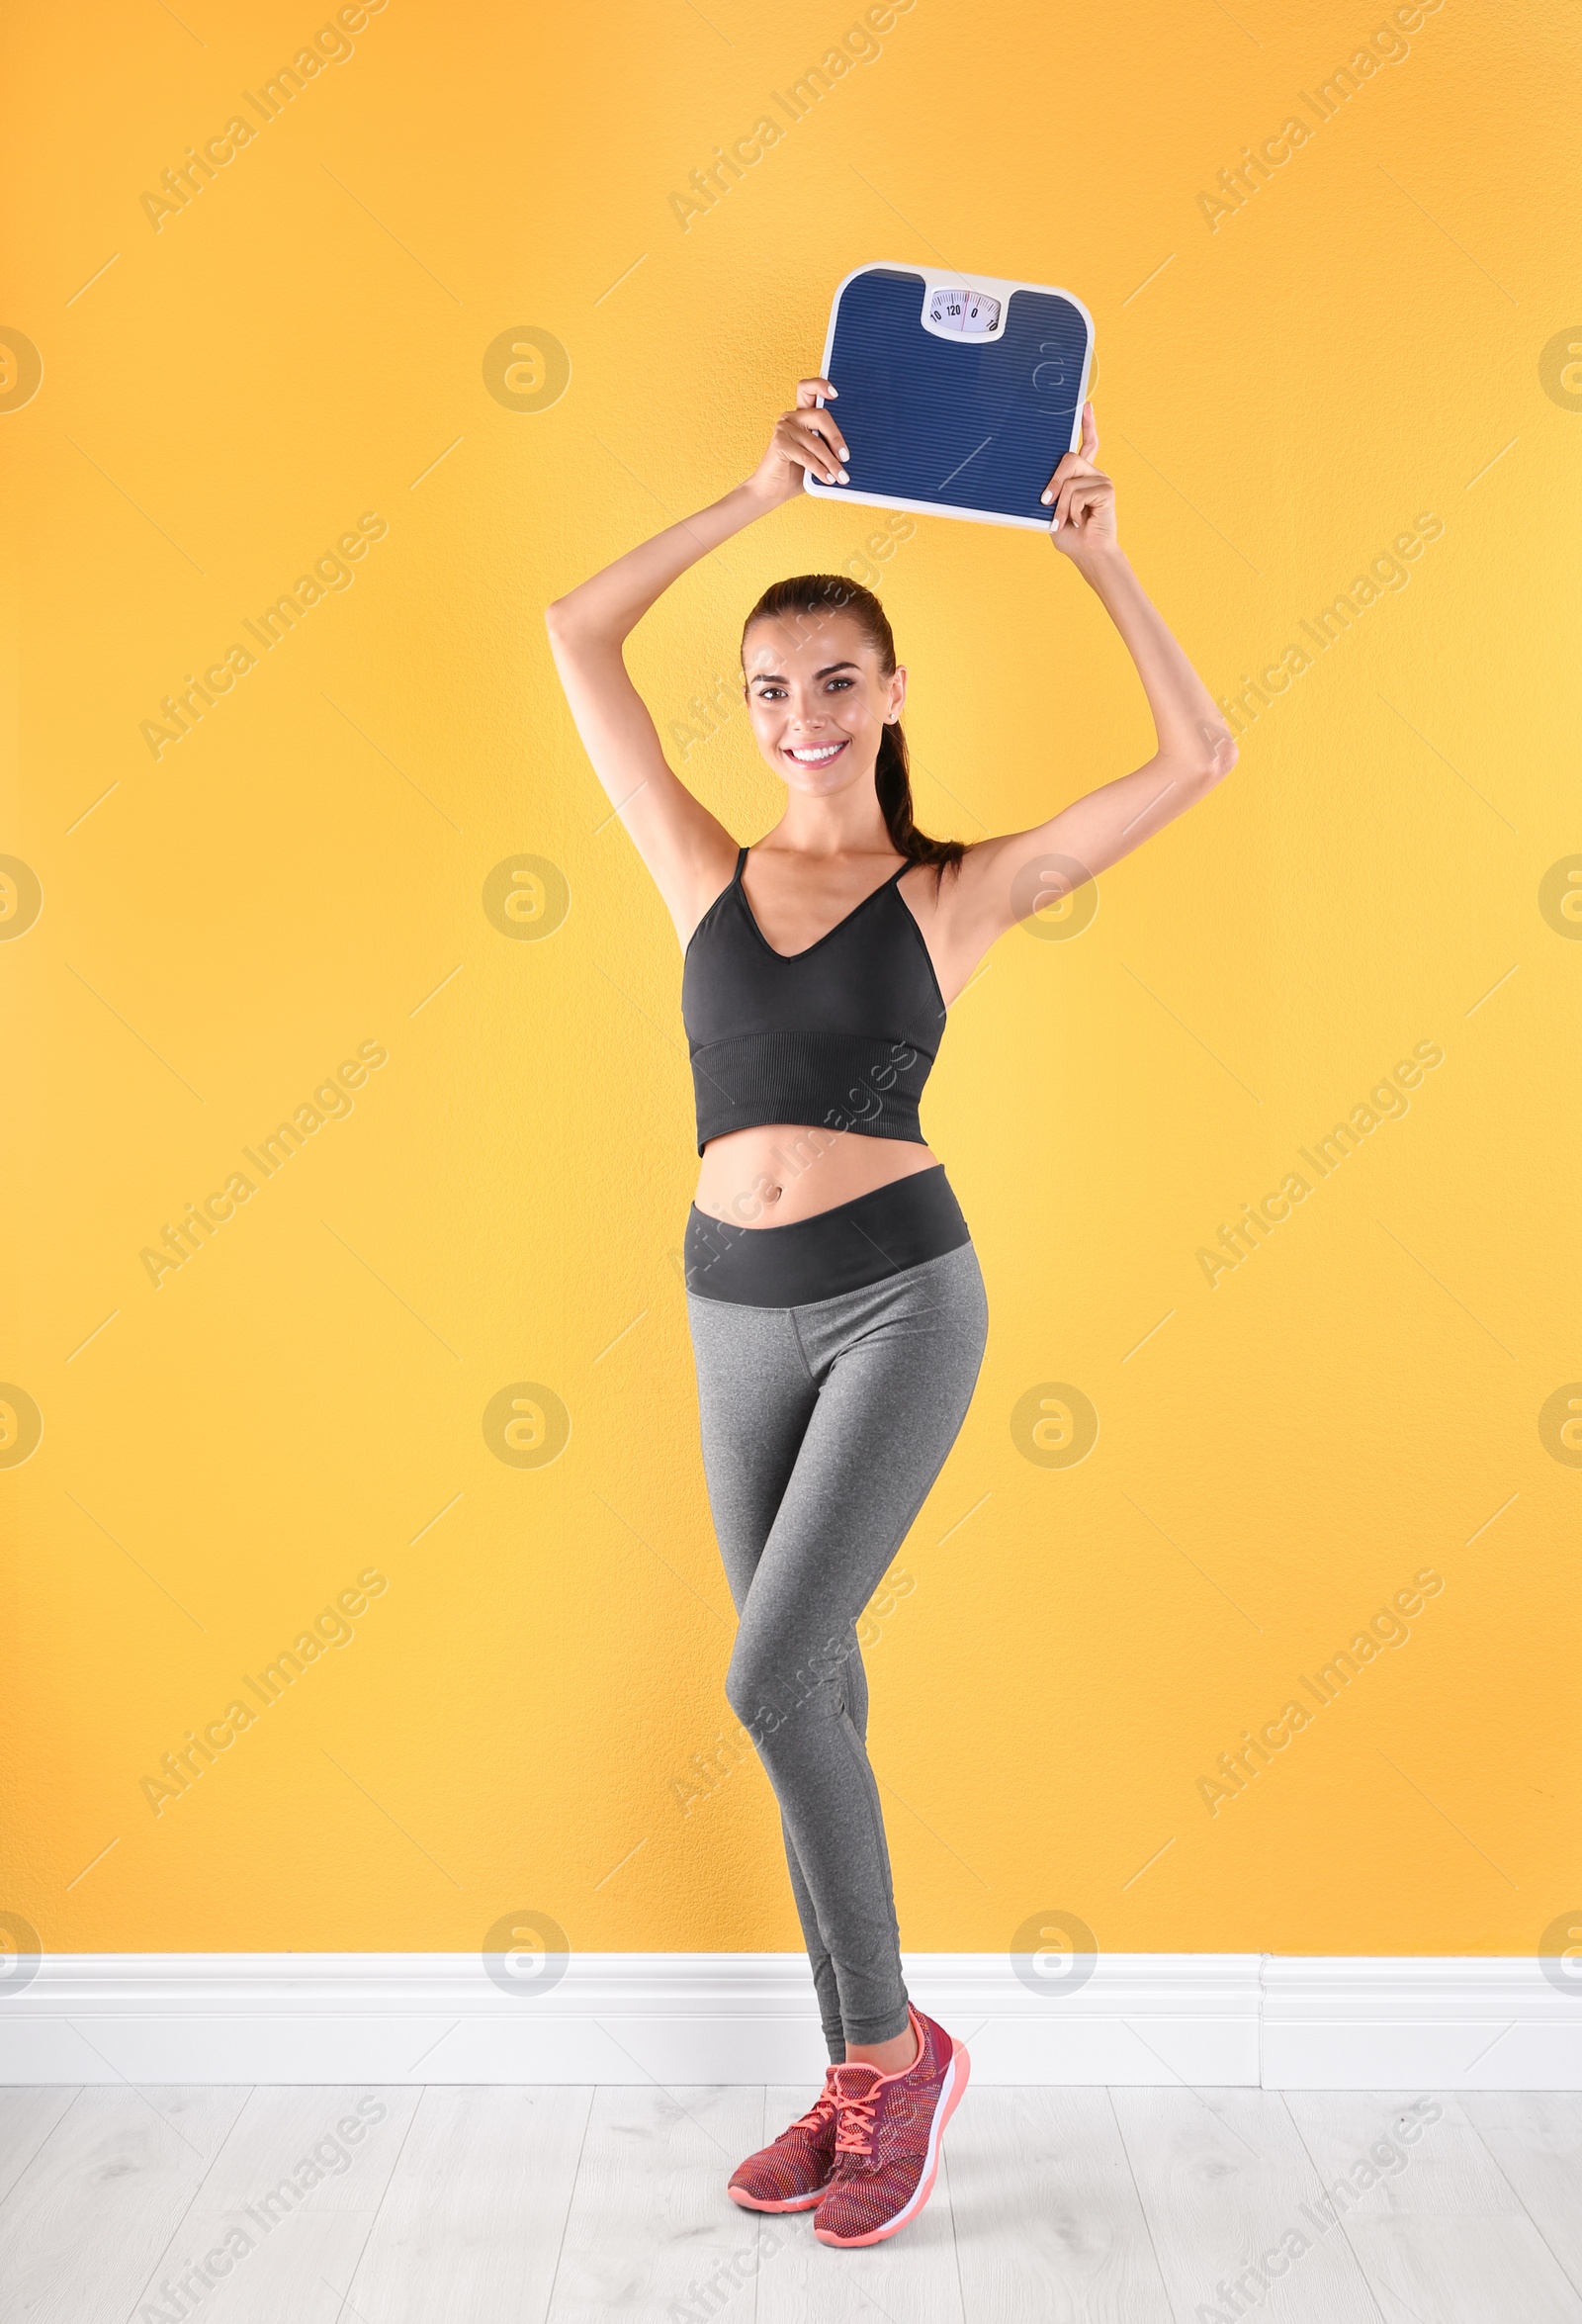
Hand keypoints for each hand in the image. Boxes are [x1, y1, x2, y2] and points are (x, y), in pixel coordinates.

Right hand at [744, 378, 848, 507]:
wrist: (771, 491)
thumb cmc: (796, 474)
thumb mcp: (817, 457)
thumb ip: (828, 447)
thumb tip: (851, 452)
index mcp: (802, 415)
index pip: (808, 389)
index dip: (821, 385)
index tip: (836, 394)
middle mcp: (792, 417)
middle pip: (821, 416)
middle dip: (836, 438)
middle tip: (846, 457)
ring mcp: (783, 428)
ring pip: (816, 442)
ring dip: (831, 462)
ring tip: (841, 476)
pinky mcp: (779, 443)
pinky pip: (806, 456)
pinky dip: (819, 469)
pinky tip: (827, 479)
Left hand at [1041, 401, 1116, 555]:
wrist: (1087, 553)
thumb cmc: (1070, 534)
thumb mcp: (1053, 508)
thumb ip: (1052, 490)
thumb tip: (1045, 483)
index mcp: (1083, 476)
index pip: (1088, 444)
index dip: (1087, 425)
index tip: (1086, 406)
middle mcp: (1095, 474)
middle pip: (1069, 459)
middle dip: (1053, 482)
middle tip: (1045, 502)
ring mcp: (1103, 480)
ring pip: (1070, 481)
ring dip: (1061, 506)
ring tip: (1065, 521)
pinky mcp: (1107, 490)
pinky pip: (1078, 493)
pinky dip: (1071, 511)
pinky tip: (1080, 521)